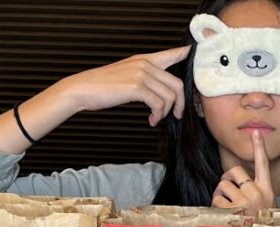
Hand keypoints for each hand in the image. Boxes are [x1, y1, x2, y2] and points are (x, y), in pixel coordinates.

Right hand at [52, 46, 190, 125]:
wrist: (81, 90)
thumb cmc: (103, 87)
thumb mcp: (127, 75)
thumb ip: (146, 78)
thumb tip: (163, 92)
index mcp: (145, 60)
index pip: (173, 54)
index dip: (188, 55)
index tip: (198, 57)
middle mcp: (145, 64)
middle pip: (178, 83)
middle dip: (180, 103)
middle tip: (176, 115)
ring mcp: (141, 74)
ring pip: (170, 96)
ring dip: (166, 112)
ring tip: (156, 118)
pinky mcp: (136, 86)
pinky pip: (158, 104)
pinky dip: (157, 115)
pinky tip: (150, 119)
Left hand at [212, 131, 275, 211]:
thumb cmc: (260, 223)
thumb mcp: (267, 205)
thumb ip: (257, 192)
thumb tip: (241, 184)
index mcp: (267, 191)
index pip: (263, 165)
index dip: (259, 148)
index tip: (256, 133)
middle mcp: (256, 194)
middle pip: (235, 171)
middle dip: (227, 177)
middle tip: (227, 187)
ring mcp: (243, 202)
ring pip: (223, 185)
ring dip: (220, 194)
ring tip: (226, 204)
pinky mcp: (231, 211)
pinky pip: (217, 199)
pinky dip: (217, 205)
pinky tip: (223, 213)